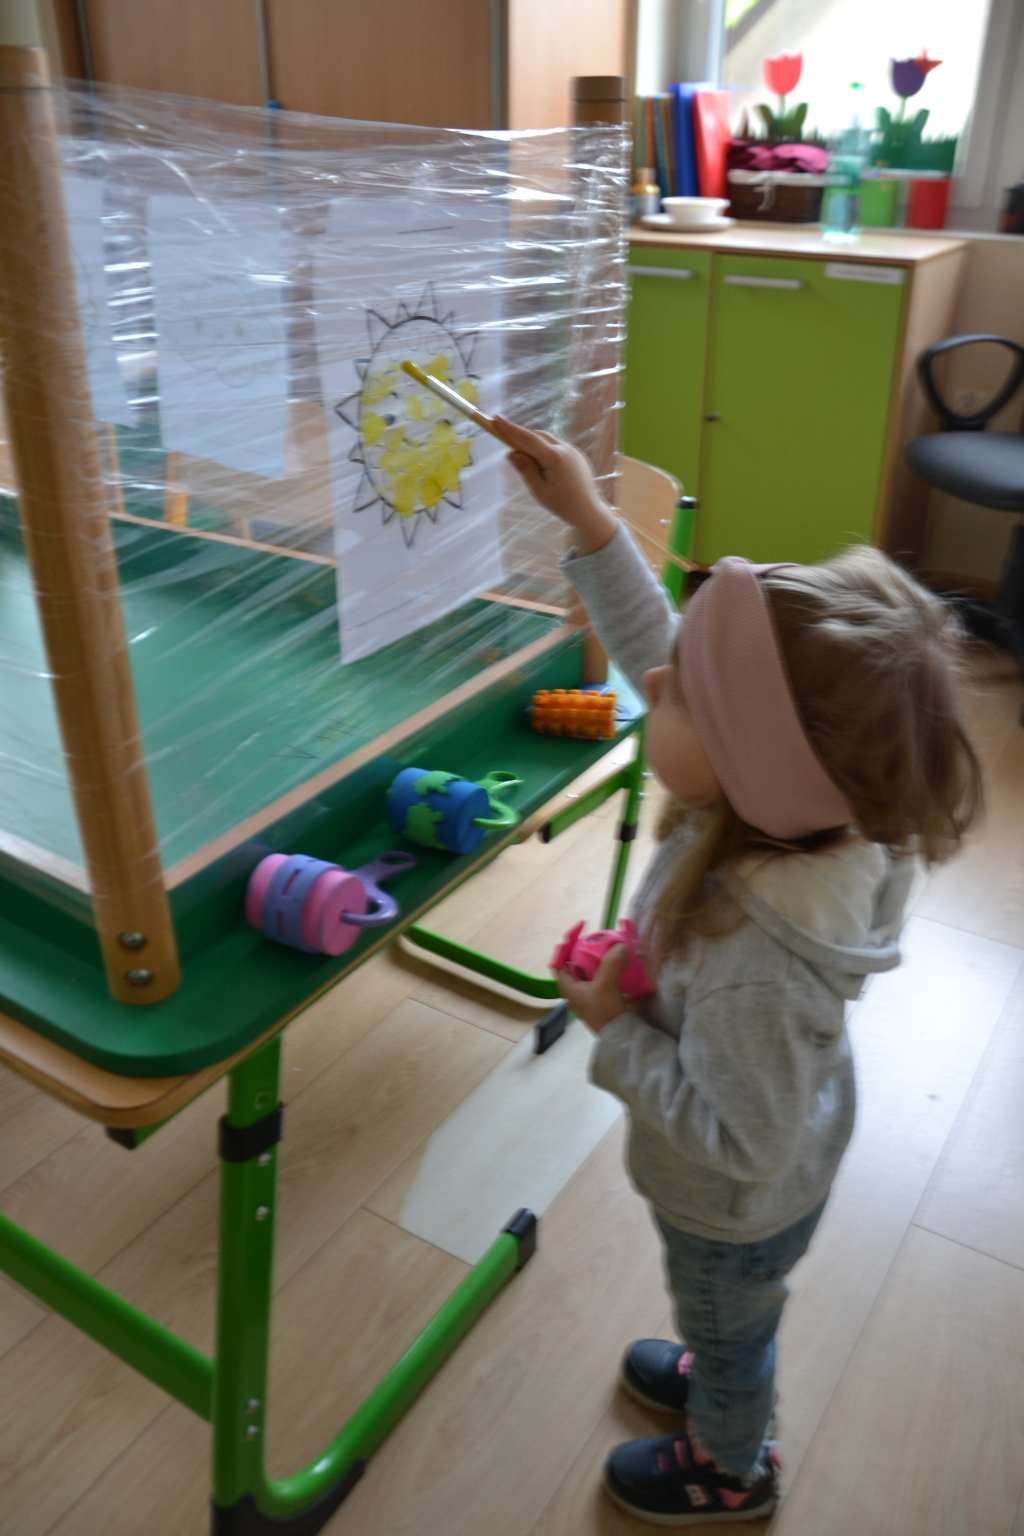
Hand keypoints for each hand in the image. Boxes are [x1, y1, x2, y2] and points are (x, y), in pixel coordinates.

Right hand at [494, 416, 617, 551]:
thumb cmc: (562, 505)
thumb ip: (525, 469)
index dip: (510, 429)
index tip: (496, 419)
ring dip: (534, 443)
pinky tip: (541, 463)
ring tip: (525, 458)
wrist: (589, 512)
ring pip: (548, 439)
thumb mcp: (539, 490)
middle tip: (506, 441)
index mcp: (554, 457)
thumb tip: (511, 453)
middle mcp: (565, 449)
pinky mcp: (577, 456)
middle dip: (522, 436)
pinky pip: (557, 446)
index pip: (527, 439)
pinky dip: (545, 449)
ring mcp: (573, 451)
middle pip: (538, 435)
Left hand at [556, 945, 631, 1033]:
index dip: (567, 943)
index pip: (559, 960)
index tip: (581, 929)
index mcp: (568, 987)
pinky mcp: (601, 999)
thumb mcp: (605, 985)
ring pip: (589, 970)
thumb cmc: (604, 1011)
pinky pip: (602, 978)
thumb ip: (612, 963)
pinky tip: (620, 964)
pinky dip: (608, 969)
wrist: (620, 1035)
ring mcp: (588, 996)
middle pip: (575, 963)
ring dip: (599, 959)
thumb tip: (620, 946)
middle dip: (586, 949)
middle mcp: (575, 991)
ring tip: (611, 948)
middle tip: (599, 938)